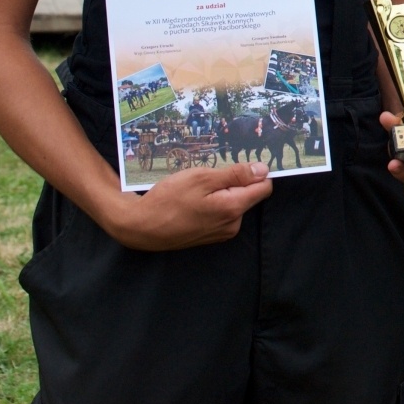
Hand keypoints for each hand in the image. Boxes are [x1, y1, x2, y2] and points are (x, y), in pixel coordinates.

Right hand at [103, 161, 272, 250]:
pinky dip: (212, 205)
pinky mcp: (210, 236)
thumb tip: (263, 169)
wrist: (139, 227)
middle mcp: (232, 224)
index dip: (254, 173)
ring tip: (195, 193)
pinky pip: (221, 214)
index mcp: (233, 208)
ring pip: (233, 204)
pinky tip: (192, 203)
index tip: (237, 166)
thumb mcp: (201, 178)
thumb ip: (236, 174)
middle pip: (248, 195)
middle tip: (206, 179)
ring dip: (221, 194)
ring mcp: (221, 233)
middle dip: (233, 184)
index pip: (264, 187)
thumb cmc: (168, 200)